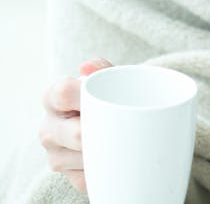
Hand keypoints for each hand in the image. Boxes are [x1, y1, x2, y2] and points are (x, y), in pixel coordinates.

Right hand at [38, 57, 112, 192]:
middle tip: (125, 123)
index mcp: (53, 98)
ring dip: (109, 150)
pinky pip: (96, 176)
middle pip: (77, 133)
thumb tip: (87, 66)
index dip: (85, 95)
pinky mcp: (72, 178)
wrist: (120, 121)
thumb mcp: (111, 79)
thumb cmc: (113, 95)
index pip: (63, 93)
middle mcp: (48, 128)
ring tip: (124, 137)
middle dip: (102, 130)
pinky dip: (111, 167)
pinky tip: (118, 155)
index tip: (105, 98)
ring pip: (86, 158)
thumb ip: (103, 69)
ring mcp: (56, 156)